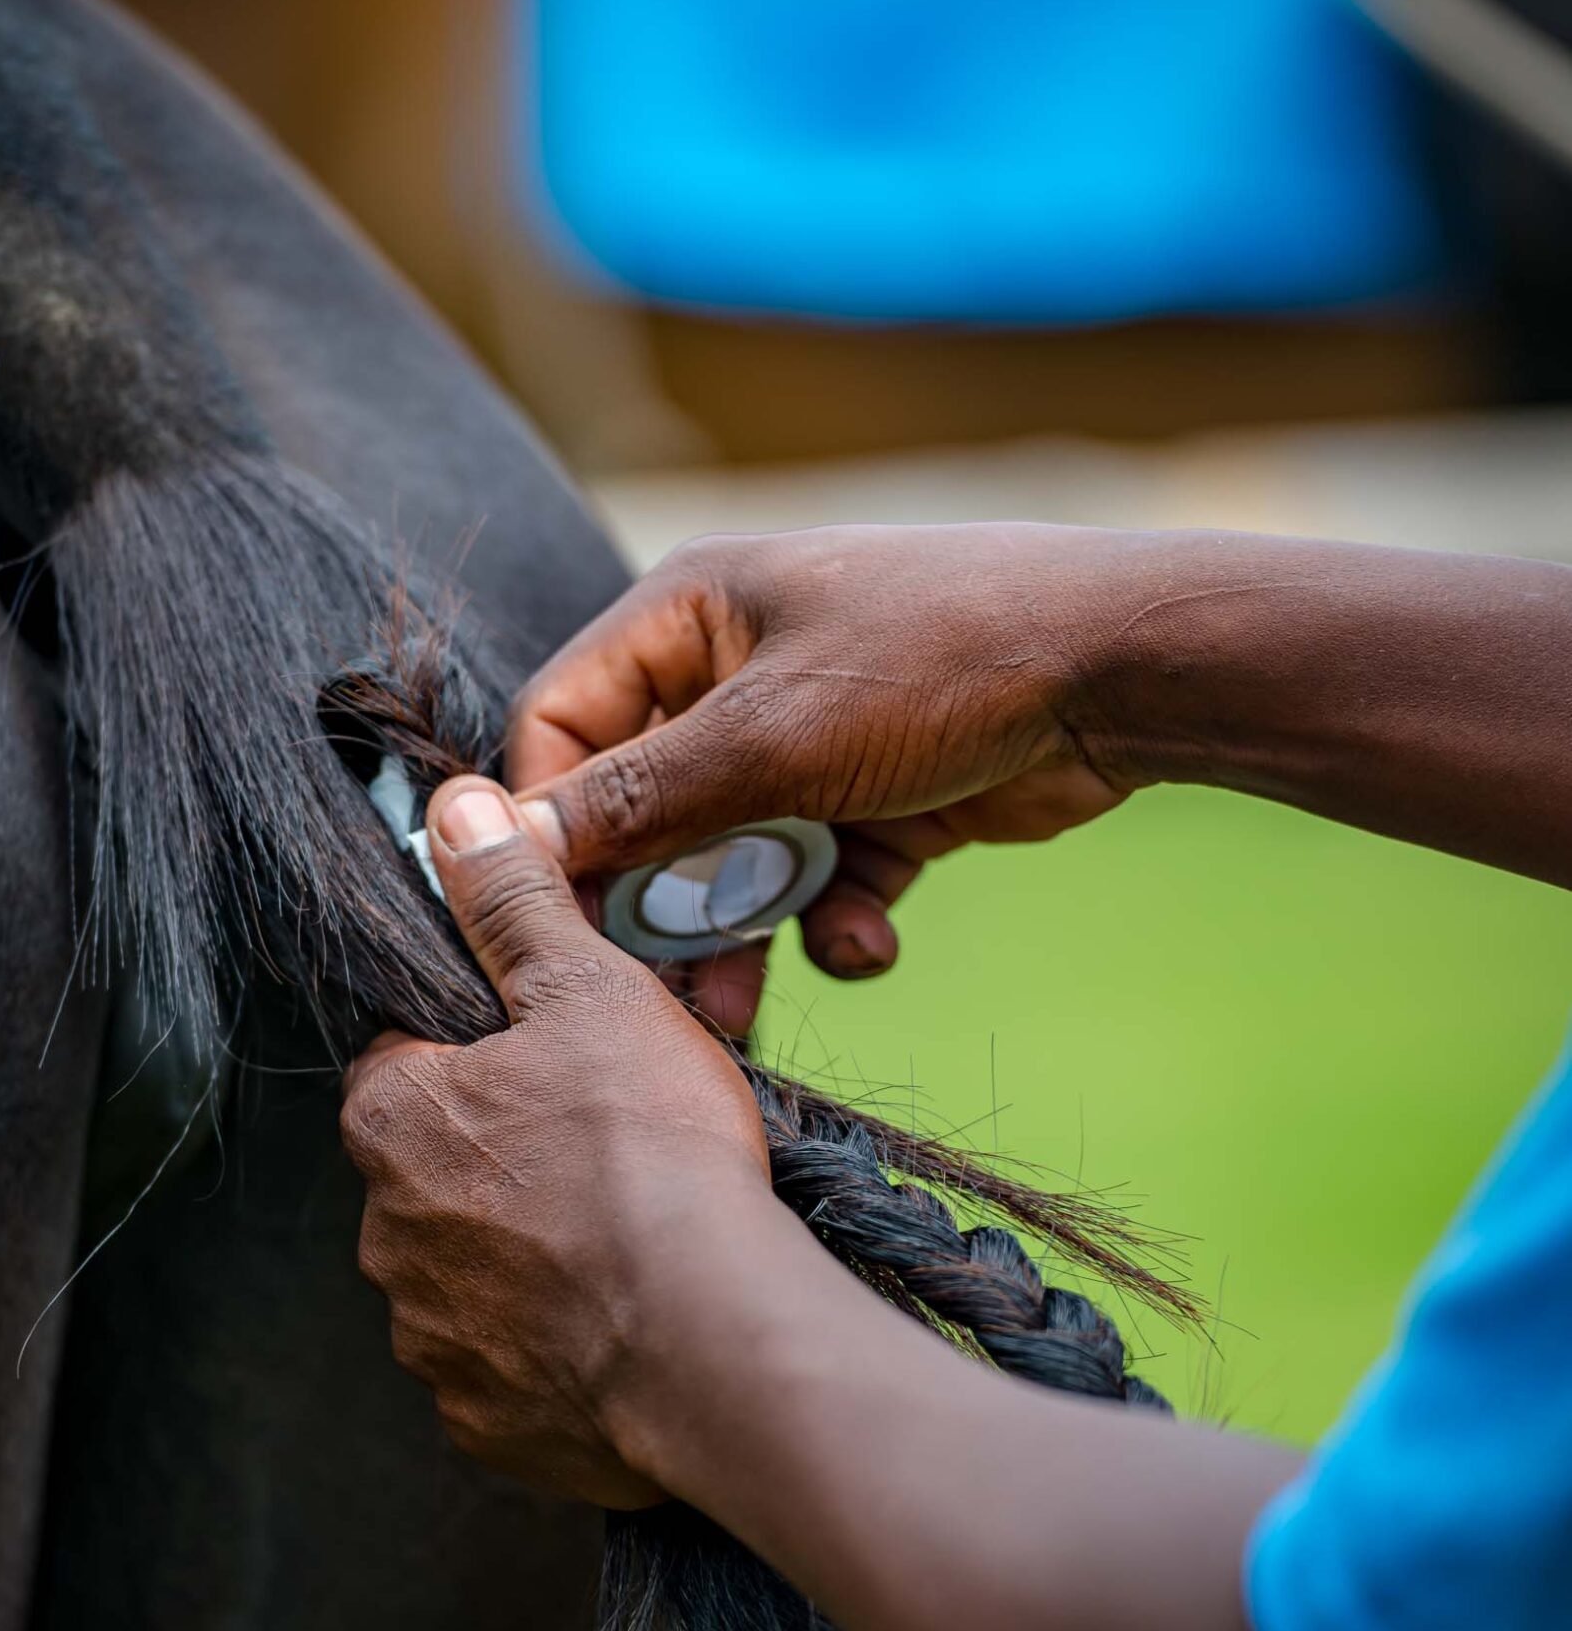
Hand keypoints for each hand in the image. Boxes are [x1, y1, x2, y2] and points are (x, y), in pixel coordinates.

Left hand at [339, 777, 773, 1507]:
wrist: (709, 1349)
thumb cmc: (648, 1157)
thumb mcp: (590, 991)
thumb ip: (515, 903)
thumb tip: (453, 811)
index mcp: (392, 1118)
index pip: (408, 1057)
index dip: (486, 1047)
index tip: (559, 1057)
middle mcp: (384, 1236)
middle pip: (440, 1171)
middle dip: (511, 1158)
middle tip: (616, 1150)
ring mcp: (431, 1340)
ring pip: (475, 1275)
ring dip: (533, 1260)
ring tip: (637, 1244)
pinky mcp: (486, 1423)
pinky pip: (513, 1371)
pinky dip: (560, 1351)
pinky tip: (632, 1326)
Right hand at [506, 523, 1141, 1031]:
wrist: (1122, 673)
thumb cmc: (938, 662)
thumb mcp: (771, 737)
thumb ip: (640, 800)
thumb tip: (508, 840)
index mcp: (690, 616)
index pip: (565, 723)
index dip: (546, 820)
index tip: (543, 912)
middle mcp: (739, 675)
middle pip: (648, 810)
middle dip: (654, 903)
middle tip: (647, 988)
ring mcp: (815, 742)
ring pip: (738, 861)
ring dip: (740, 936)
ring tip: (739, 1014)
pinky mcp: (883, 802)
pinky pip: (827, 880)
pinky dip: (839, 922)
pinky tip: (871, 944)